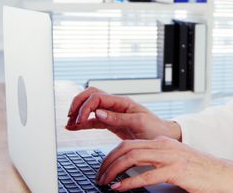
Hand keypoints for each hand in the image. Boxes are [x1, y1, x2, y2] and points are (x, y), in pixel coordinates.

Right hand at [66, 87, 181, 140]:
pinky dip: (82, 123)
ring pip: (90, 107)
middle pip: (90, 95)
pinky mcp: (111, 124)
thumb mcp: (139, 123)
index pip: (97, 97)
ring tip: (69, 124)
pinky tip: (74, 127)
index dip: (85, 107)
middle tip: (70, 118)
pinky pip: (93, 120)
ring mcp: (112, 114)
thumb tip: (98, 113)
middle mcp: (116, 105)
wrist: (163, 137)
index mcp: (122, 102)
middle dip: (78, 104)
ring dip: (78, 113)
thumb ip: (118, 118)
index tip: (80, 120)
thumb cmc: (155, 128)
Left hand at [96, 137, 232, 192]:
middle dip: (107, 162)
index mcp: (163, 142)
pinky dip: (129, 183)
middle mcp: (164, 145)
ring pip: (132, 158)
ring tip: (104, 182)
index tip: (102, 168)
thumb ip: (156, 162)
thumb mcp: (175, 161)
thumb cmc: (201, 172)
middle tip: (98, 176)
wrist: (224, 175)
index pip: (129, 143)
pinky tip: (119, 189)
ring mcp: (170, 157)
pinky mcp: (176, 171)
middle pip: (126, 148)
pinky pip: (146, 175)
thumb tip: (134, 171)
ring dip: (113, 170)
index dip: (111, 155)